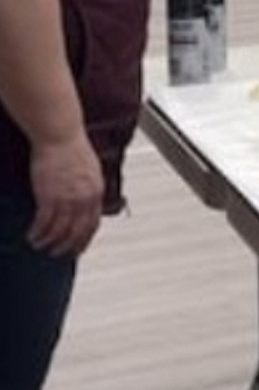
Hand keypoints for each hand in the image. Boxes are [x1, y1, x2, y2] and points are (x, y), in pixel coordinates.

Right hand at [28, 129, 103, 256]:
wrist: (60, 135)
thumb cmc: (72, 147)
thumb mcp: (90, 170)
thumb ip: (88, 187)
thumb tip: (86, 200)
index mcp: (96, 191)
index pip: (93, 223)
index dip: (85, 239)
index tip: (78, 247)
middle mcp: (85, 198)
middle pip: (77, 231)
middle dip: (67, 246)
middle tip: (57, 253)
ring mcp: (68, 198)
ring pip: (59, 231)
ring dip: (49, 241)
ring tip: (40, 245)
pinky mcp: (49, 196)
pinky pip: (43, 223)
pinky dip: (37, 232)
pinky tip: (32, 235)